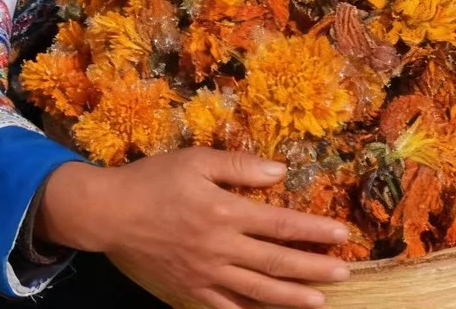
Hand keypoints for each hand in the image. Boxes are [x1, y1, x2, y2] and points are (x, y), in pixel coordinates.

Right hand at [36, 147, 351, 308]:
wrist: (109, 214)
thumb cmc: (154, 180)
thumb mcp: (197, 161)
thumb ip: (239, 166)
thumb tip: (280, 172)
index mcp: (225, 212)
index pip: (281, 224)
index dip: (314, 230)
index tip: (341, 233)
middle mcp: (221, 248)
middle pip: (277, 262)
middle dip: (314, 267)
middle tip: (345, 270)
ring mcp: (206, 275)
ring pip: (258, 292)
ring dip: (292, 297)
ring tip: (320, 300)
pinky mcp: (190, 292)